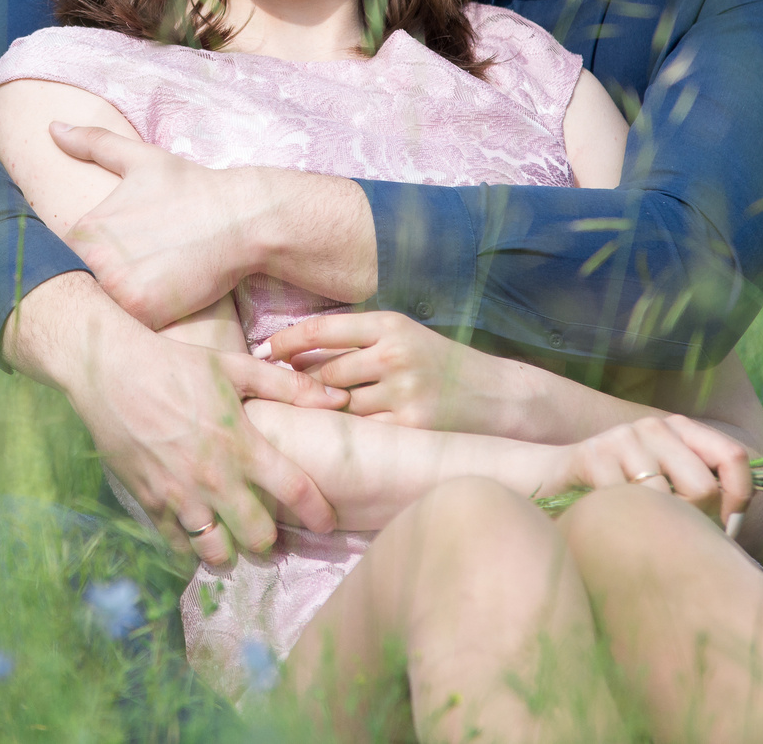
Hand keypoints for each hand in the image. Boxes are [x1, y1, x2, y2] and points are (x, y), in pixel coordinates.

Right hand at [6, 273, 341, 566]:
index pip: (296, 492)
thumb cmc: (174, 363)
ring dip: (230, 552)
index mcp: (241, 444)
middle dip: (269, 542)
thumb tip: (337, 398)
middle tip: (270, 534)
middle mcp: (214, 477)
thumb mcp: (233, 366)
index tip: (326, 522)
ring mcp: (179, 495)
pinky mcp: (148, 501)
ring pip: (216, 552)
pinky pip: (177, 544)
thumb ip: (288, 386)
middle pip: (257, 538)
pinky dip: (191, 545)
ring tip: (233, 541)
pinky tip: (197, 531)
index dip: (319, 514)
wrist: (108, 368)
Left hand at [50, 123, 259, 326]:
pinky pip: (129, 329)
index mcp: (84, 229)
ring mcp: (118, 288)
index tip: (108, 264)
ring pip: (103, 311)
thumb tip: (52, 126)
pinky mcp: (144, 312)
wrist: (241, 219)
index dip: (81, 265)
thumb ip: (92, 143)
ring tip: (145, 295)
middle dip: (98, 288)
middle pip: (81, 289)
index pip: (61, 261)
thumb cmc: (191, 189)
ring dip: (115, 309)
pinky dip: (139, 323)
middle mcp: (94, 260)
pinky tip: (158, 305)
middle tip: (130, 282)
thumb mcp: (140, 160)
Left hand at [260, 309, 518, 433]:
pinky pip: (361, 432)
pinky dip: (346, 434)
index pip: (322, 328)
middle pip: (323, 371)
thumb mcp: (404, 336)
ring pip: (338, 404)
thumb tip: (296, 352)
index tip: (263, 352)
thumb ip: (358, 340)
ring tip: (301, 418)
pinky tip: (336, 438)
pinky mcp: (410, 426)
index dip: (286, 341)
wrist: (499, 397)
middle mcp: (393, 354)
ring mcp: (402, 392)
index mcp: (389, 324)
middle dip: (298, 384)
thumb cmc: (441, 364)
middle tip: (274, 393)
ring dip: (319, 412)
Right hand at [566, 413, 754, 526]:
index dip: (741, 499)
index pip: (734, 457)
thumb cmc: (620, 494)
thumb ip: (701, 493)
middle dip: (696, 525)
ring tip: (642, 535)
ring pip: (665, 500)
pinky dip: (625, 526)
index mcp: (680, 428)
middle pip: (703, 487)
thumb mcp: (665, 484)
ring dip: (657, 530)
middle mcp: (654, 426)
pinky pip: (628, 504)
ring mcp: (622, 438)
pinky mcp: (592, 456)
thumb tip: (744, 529)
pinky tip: (613, 527)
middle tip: (677, 542)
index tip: (728, 531)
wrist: (550, 479)